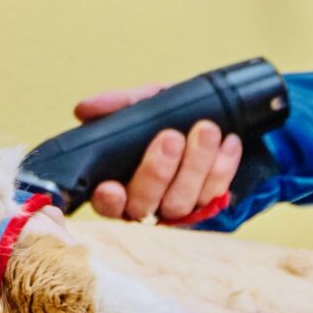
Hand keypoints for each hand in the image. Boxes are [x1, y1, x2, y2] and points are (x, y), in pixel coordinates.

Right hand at [72, 85, 244, 223]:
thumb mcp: (145, 104)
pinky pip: (215, 194)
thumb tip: (84, 109)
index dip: (108, 200)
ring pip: (181, 202)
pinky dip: (222, 168)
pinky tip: (228, 143)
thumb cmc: (170, 116)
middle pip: (144, 205)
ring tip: (206, 131)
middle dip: (157, 171)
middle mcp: (145, 204)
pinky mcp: (209, 207)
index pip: (107, 204)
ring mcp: (177, 209)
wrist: (215, 117)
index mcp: (119, 184)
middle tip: (171, 137)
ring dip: (195, 165)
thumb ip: (118, 105)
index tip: (111, 186)